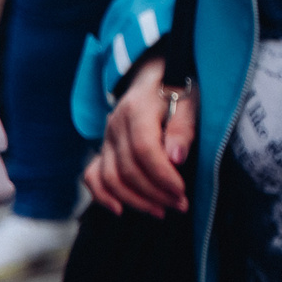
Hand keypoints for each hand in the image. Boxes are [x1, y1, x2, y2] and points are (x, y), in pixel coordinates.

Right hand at [84, 55, 193, 215]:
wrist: (154, 72)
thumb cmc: (177, 85)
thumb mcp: (188, 98)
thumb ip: (182, 127)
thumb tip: (176, 158)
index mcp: (137, 110)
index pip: (144, 150)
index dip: (162, 175)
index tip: (182, 192)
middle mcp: (115, 126)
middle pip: (127, 169)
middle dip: (154, 193)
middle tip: (180, 205)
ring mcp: (106, 138)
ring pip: (110, 177)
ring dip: (135, 199)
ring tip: (161, 210)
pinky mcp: (103, 147)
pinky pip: (93, 176)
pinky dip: (103, 195)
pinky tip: (121, 209)